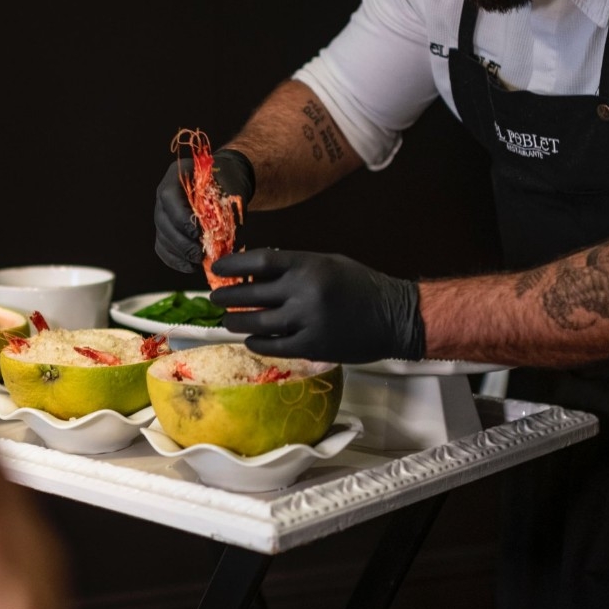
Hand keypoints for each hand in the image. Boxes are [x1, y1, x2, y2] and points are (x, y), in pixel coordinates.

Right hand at [154, 148, 254, 272]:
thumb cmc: (228, 180)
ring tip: (197, 262)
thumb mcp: (231, 188)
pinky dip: (174, 259)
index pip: (169, 198)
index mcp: (176, 176)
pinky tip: (190, 266)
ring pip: (162, 237)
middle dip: (180, 242)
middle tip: (198, 255)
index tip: (197, 234)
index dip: (180, 218)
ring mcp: (162, 212)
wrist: (224, 179)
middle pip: (163, 221)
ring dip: (178, 253)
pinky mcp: (165, 229)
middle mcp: (164, 195)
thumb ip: (228, 209)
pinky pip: (162, 246)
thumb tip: (229, 240)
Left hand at [211, 248, 425, 363]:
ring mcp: (307, 320)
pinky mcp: (312, 346)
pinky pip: (273, 346)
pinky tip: (250, 340)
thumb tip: (256, 272)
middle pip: (251, 294)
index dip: (232, 264)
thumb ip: (295, 266)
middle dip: (226, 296)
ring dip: (236, 322)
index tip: (216, 268)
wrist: (394, 317)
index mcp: (308, 264)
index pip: (259, 261)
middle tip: (214, 298)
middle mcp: (305, 291)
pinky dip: (257, 343)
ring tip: (227, 321)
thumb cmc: (361, 285)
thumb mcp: (328, 263)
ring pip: (257, 323)